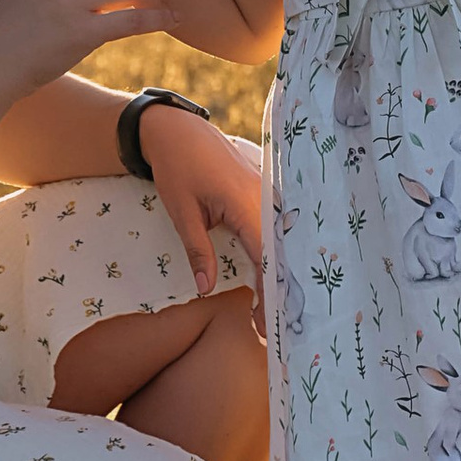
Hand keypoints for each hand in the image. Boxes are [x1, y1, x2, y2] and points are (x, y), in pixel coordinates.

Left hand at [141, 107, 266, 322]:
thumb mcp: (182, 212)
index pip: (267, 258)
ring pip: (283, 244)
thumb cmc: (177, 166)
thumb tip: (206, 289)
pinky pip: (277, 231)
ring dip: (280, 278)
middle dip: (280, 294)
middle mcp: (267, 200)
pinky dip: (276, 258)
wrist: (178, 129)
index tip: (264, 325)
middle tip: (271, 331)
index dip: (269, 294)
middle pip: (282, 255)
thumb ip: (197, 251)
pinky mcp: (265, 196)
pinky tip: (274, 280)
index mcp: (248, 204)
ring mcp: (269, 196)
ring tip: (275, 313)